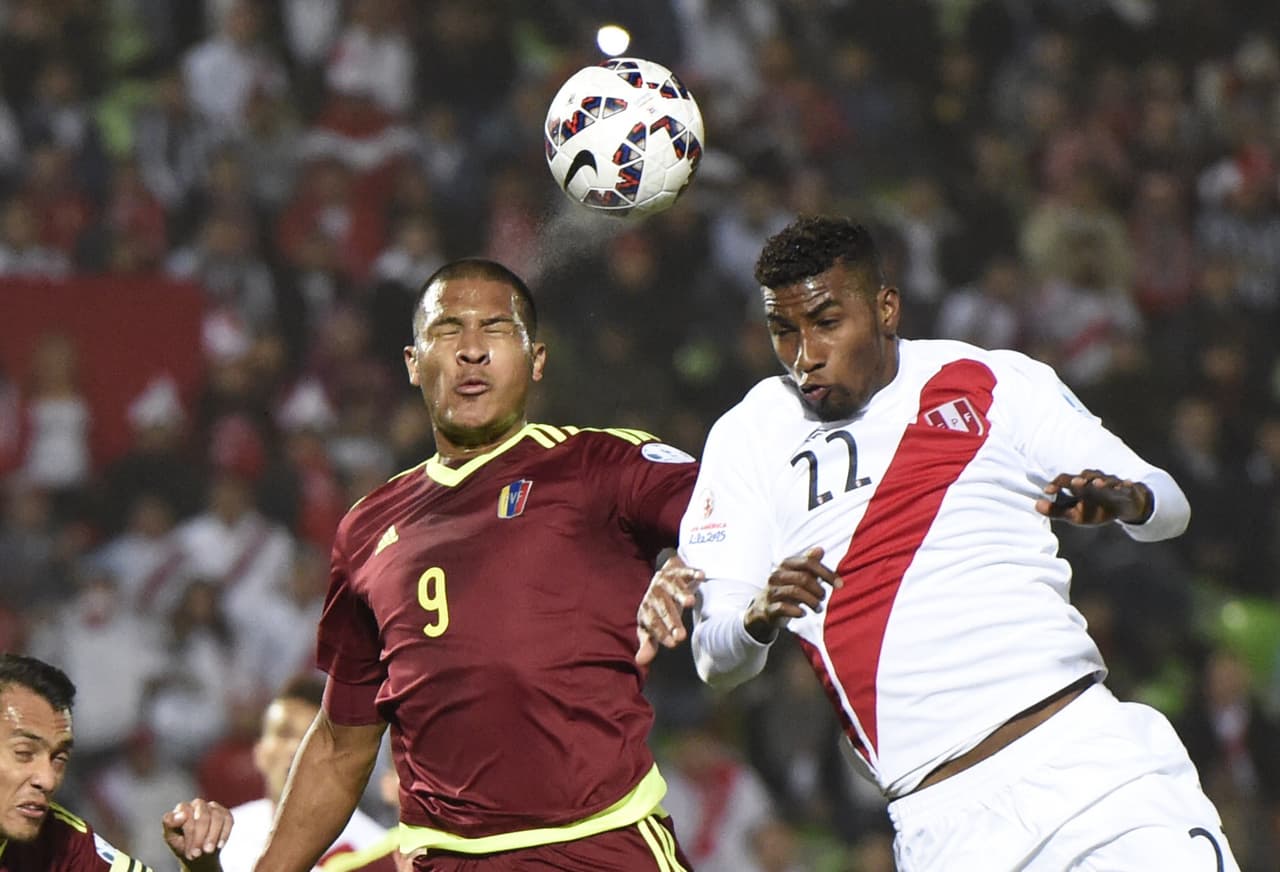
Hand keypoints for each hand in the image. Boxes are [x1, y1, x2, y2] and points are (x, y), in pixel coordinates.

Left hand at [163, 798, 232, 869]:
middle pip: (203, 816)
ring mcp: (212, 807)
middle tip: (198, 854)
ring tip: (208, 851)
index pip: (187, 814)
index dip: (190, 834)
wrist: (198, 852)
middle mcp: (198, 804)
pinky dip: (224, 833)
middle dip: (201, 836)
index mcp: (182, 808)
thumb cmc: (181, 843)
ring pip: (217, 817)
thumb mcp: (170, 837)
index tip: (190, 851)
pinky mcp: (225, 813)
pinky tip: (219, 845)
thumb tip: (182, 814)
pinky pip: (228, 820)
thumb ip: (170, 824)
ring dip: (213, 836)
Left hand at [636, 553, 703, 665]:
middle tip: (681, 636)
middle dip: (672, 621)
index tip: (673, 644)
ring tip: (691, 602)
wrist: (663, 579)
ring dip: (682, 594)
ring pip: (673, 587)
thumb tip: (640, 661)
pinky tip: (701, 575)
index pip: (652, 622)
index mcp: (646, 609)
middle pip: (663, 607)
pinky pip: (685, 571)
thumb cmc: (658, 609)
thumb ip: (648, 643)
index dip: (661, 633)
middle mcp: (654, 593)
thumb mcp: (651, 626)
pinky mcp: (677, 571)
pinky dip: (692, 572)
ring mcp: (665, 581)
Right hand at [744, 547, 841, 642]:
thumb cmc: (787, 590)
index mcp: (785, 565)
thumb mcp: (798, 576)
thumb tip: (820, 549)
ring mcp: (771, 592)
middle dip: (819, 589)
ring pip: (794, 592)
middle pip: (803, 578)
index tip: (839, 584)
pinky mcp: (768, 608)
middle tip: (824, 598)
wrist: (763, 609)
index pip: (808, 563)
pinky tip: (804, 613)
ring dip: (812, 602)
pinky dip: (797, 611)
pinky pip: (783, 607)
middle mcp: (776, 576)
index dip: (826, 573)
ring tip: (818, 608)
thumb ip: (810, 564)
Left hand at [1036, 470, 1152, 525]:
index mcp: (1080, 487)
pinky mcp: (1127, 491)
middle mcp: (1094, 482)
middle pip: (1086, 476)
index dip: (1056, 484)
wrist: (1124, 508)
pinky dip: (1125, 485)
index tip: (1047, 491)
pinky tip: (1125, 484)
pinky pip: (1126, 487)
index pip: (1066, 481)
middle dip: (1080, 479)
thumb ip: (1056, 510)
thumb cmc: (1096, 509)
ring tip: (1096, 483)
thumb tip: (1035, 505)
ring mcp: (1111, 485)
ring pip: (1106, 479)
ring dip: (1101, 481)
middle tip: (1073, 483)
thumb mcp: (1075, 515)